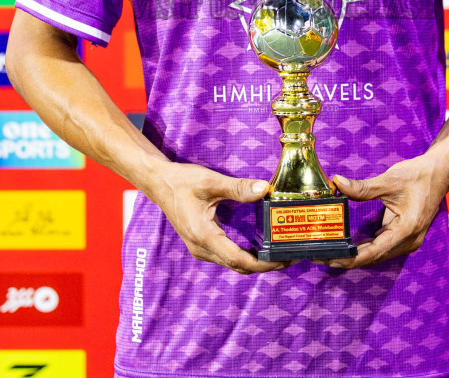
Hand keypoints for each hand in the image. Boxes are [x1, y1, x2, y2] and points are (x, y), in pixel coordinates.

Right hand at [143, 161, 289, 274]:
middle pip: (238, 266)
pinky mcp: (201, 245)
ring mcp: (199, 249)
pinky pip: (226, 257)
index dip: (263, 264)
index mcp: (204, 236)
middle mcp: (201, 248)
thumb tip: (265, 189)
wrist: (160, 183)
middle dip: (264, 265)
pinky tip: (258, 246)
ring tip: (277, 252)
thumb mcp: (211, 181)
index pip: (238, 259)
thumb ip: (238, 187)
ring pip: (232, 264)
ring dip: (254, 262)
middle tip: (288, 257)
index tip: (283, 260)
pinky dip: (244, 256)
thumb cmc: (182, 181)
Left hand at [323, 154, 448, 267]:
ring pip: (378, 254)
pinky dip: (366, 247)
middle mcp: (409, 241)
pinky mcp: (405, 236)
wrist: (439, 173)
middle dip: (348, 258)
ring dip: (356, 254)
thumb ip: (362, 187)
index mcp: (406, 230)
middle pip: (374, 257)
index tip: (330, 259)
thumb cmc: (418, 176)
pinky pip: (382, 247)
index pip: (373, 252)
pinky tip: (349, 244)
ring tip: (331, 251)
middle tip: (321, 255)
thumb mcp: (389, 180)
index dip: (350, 258)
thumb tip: (338, 183)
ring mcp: (408, 241)